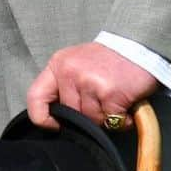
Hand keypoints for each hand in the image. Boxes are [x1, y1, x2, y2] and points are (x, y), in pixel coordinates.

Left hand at [26, 42, 157, 129]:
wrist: (135, 45)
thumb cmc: (105, 60)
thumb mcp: (75, 64)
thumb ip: (64, 85)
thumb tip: (57, 116)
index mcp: (57, 65)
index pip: (35, 97)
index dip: (41, 117)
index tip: (55, 125)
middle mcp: (69, 72)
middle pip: (70, 114)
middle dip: (87, 115)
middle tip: (101, 100)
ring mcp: (88, 81)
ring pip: (91, 120)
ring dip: (106, 117)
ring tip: (113, 98)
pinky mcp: (108, 92)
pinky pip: (112, 121)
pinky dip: (121, 119)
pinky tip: (124, 103)